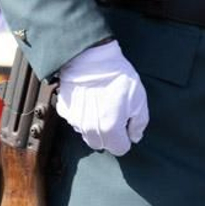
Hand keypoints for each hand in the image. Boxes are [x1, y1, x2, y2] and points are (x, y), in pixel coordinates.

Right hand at [55, 40, 149, 156]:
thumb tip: (134, 136)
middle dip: (110, 135)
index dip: (126, 137)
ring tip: (101, 105)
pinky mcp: (65, 110)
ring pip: (88, 134)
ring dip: (96, 126)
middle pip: (102, 145)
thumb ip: (139, 123)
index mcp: (110, 129)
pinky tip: (89, 100)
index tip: (126, 124)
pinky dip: (83, 116)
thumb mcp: (139, 99)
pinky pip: (76, 121)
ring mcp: (75, 121)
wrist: (91, 56)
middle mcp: (90, 130)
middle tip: (115, 114)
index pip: (120, 149)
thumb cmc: (118, 77)